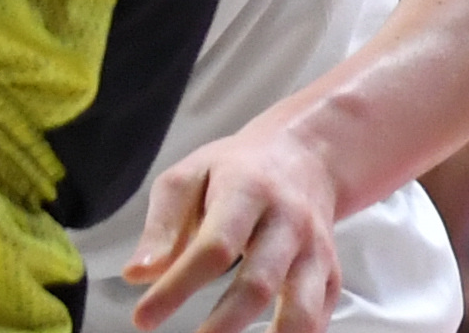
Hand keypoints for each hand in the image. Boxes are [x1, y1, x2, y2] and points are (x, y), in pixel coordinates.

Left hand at [124, 122, 343, 332]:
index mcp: (248, 192)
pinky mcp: (330, 268)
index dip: (178, 287)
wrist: (305, 154)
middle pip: (260, 282)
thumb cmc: (235, 171)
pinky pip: (323, 310)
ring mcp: (315, 247)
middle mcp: (289, 221)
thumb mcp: (189, 177)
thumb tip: (138, 274)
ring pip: (303, 305)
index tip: (143, 319)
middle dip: (224, 324)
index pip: (215, 246)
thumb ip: (162, 225)